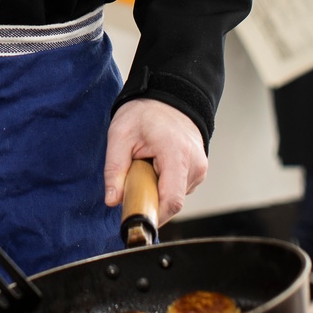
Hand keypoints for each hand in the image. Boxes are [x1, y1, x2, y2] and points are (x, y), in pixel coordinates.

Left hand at [104, 98, 206, 224]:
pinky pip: (179, 189)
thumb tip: (112, 200)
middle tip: (135, 179)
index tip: (135, 216)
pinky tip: (158, 166)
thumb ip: (114, 169)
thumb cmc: (145, 113)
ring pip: (175, 197)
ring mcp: (200, 168)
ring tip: (148, 166)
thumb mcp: (120, 135)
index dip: (153, 215)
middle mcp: (194, 163)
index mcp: (175, 153)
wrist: (169, 97)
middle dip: (150, 199)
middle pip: (171, 201)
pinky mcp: (199, 171)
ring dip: (157, 190)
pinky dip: (165, 184)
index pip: (171, 200)